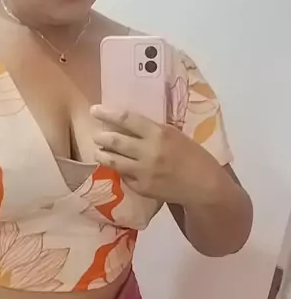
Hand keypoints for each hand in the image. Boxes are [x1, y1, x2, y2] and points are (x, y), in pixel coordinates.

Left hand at [91, 105, 223, 206]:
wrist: (204, 185)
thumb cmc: (193, 156)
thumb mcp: (175, 135)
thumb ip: (153, 131)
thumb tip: (128, 125)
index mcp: (159, 133)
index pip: (126, 119)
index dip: (107, 114)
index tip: (94, 110)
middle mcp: (148, 151)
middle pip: (114, 141)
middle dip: (100, 136)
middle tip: (96, 134)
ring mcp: (143, 171)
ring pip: (112, 161)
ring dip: (102, 155)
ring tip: (99, 152)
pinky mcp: (141, 188)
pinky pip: (123, 176)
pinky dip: (119, 170)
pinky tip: (119, 168)